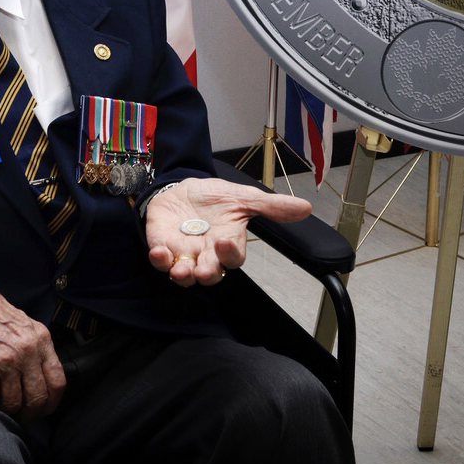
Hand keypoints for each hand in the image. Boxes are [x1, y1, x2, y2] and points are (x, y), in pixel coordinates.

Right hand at [0, 267, 64, 422]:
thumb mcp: (24, 325)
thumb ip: (36, 350)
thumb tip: (42, 381)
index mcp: (41, 338)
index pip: (58, 381)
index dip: (50, 403)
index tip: (42, 410)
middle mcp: (27, 349)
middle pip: (37, 398)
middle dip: (28, 414)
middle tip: (18, 416)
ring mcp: (6, 358)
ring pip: (13, 403)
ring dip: (5, 411)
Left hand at [145, 178, 311, 286]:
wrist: (183, 188)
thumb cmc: (214, 198)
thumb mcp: (243, 197)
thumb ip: (271, 206)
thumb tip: (305, 207)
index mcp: (228, 244)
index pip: (233, 258)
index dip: (230, 255)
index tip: (225, 243)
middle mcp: (207, 254)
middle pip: (210, 274)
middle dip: (207, 273)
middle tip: (203, 270)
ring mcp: (184, 253)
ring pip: (184, 275)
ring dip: (182, 275)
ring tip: (180, 270)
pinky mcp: (162, 246)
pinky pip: (161, 261)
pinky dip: (159, 259)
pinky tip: (158, 252)